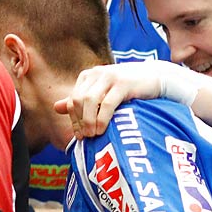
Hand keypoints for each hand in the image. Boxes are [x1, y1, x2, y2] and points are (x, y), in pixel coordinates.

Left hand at [58, 61, 198, 138]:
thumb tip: (56, 107)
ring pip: (90, 101)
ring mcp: (110, 77)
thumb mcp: (102, 92)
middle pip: (78, 101)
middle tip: (85, 138)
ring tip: (93, 135)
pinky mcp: (123, 83)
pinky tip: (102, 130)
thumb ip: (80, 99)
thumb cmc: (127, 88)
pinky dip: (102, 119)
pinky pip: (107, 104)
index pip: (72, 100)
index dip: (73, 120)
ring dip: (88, 121)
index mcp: (88, 76)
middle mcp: (96, 73)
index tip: (79, 136)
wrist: (155, 78)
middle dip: (79, 121)